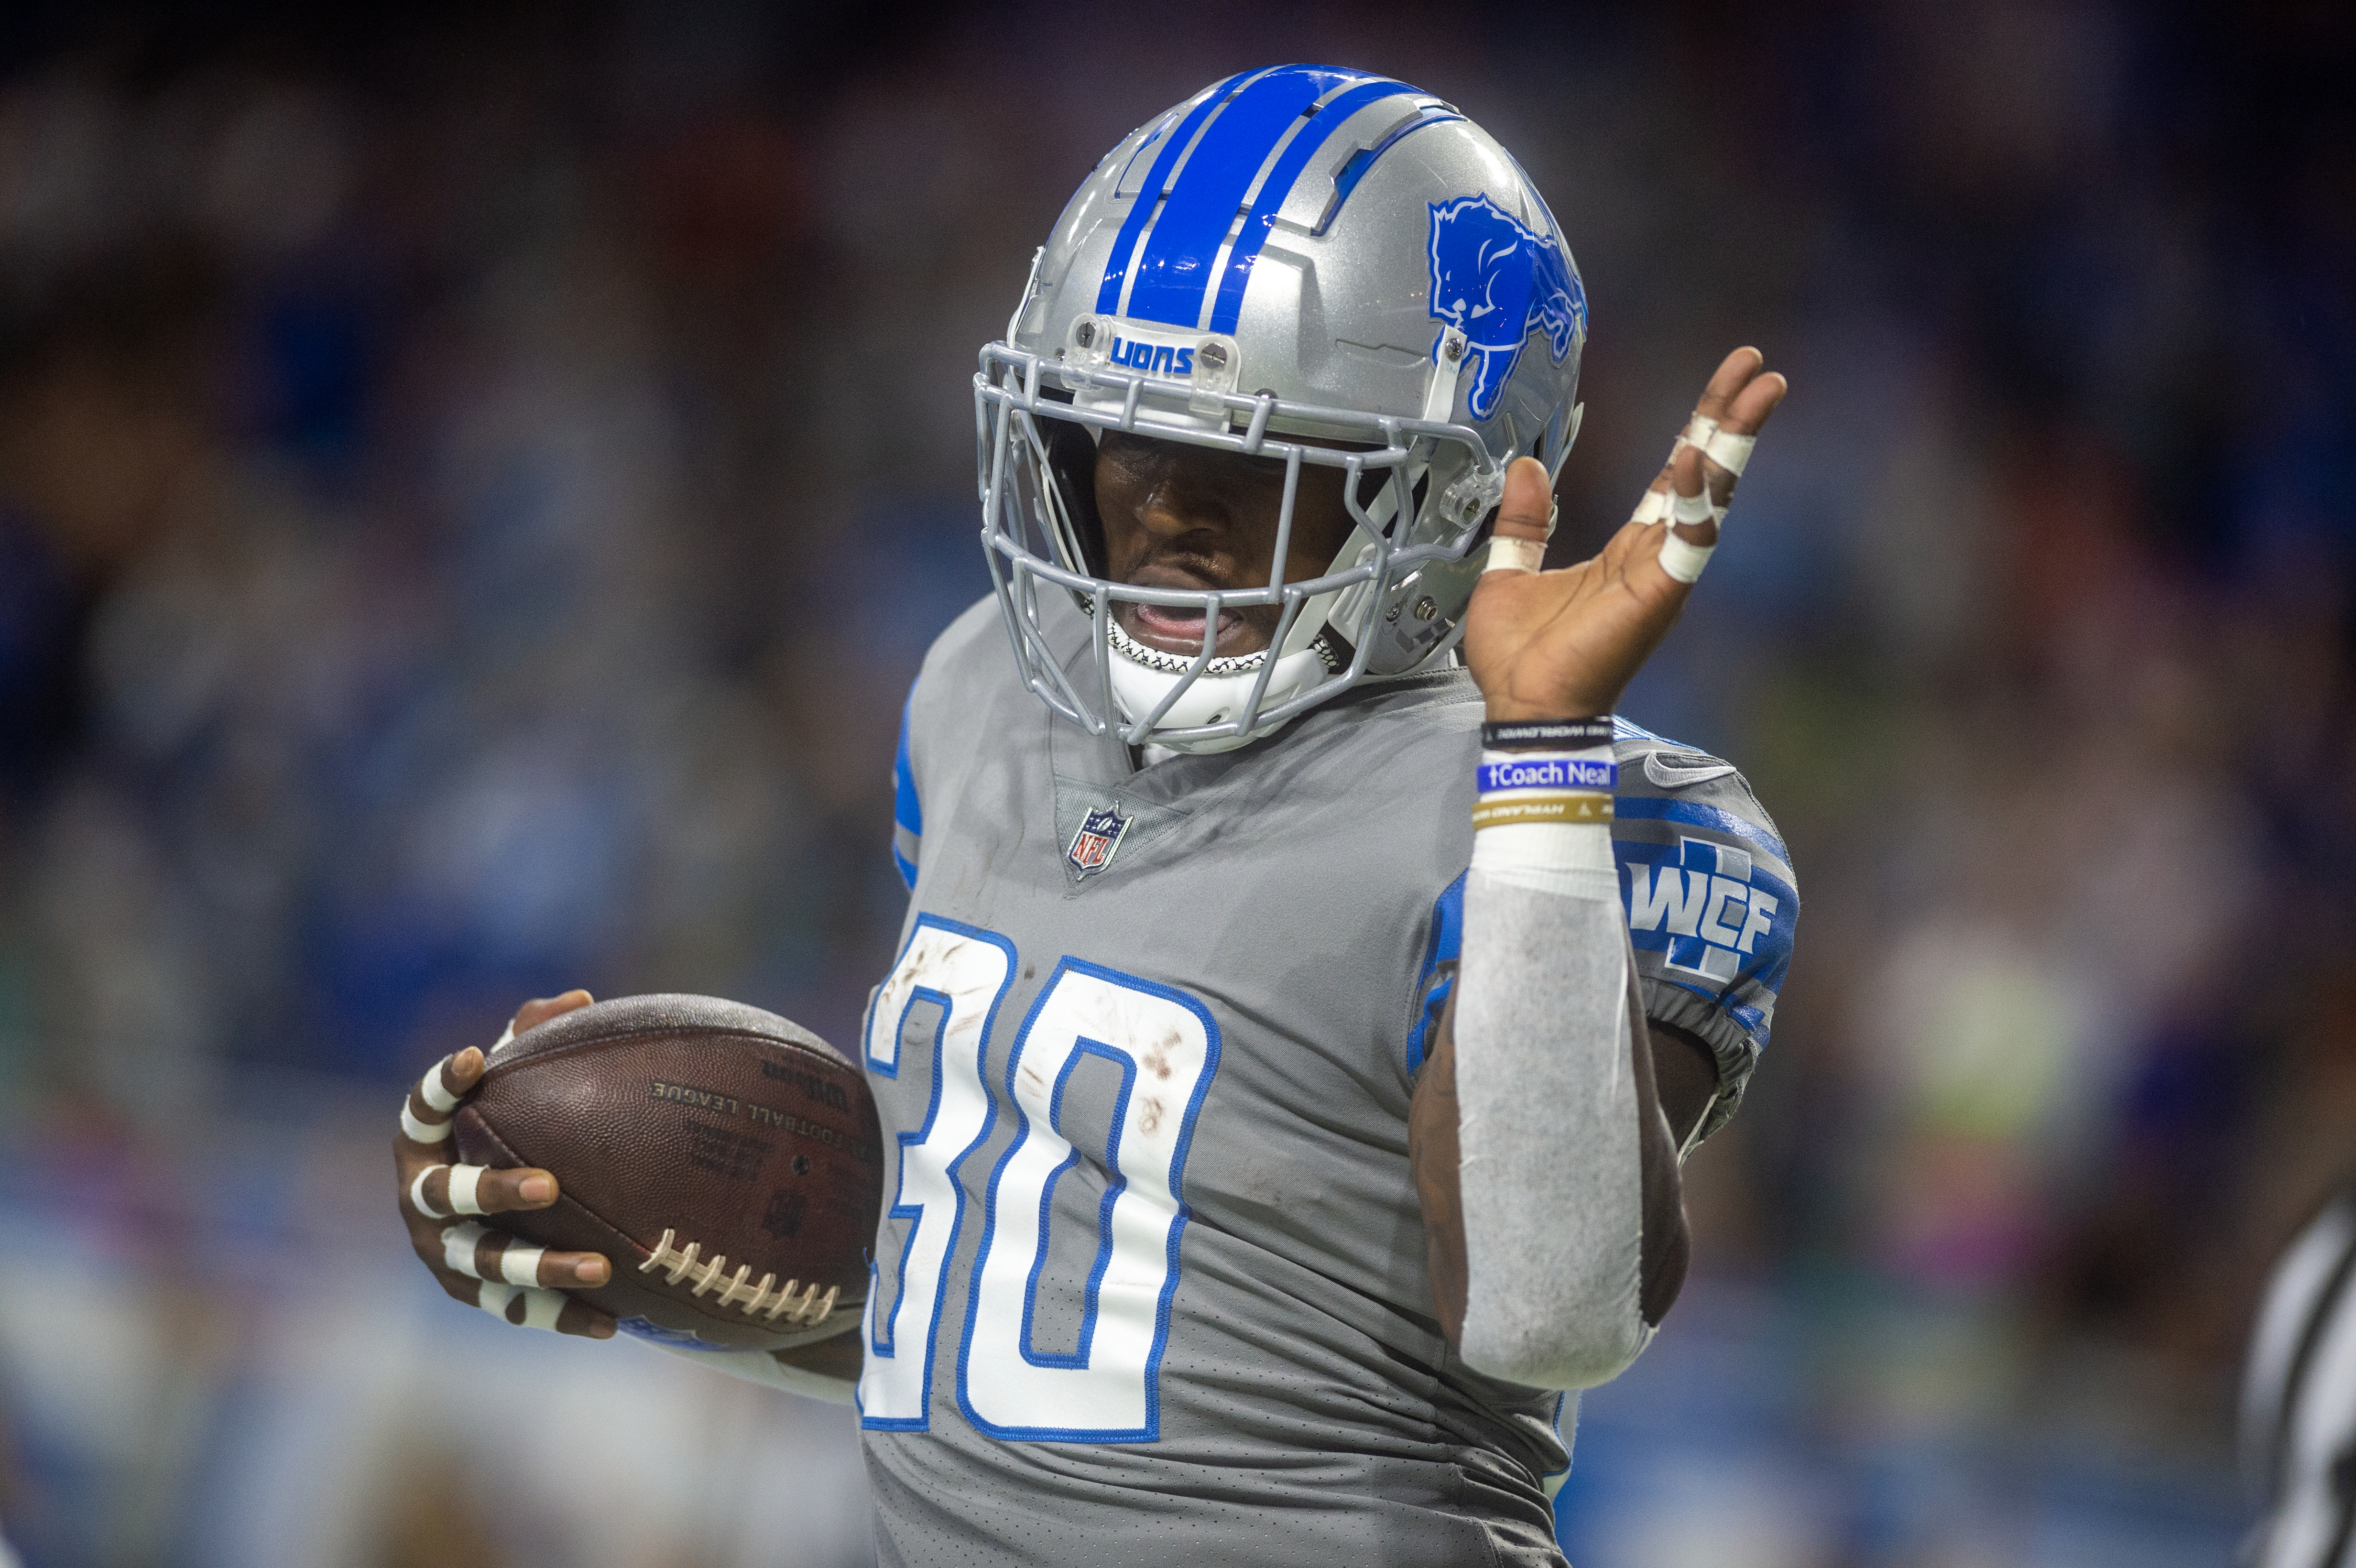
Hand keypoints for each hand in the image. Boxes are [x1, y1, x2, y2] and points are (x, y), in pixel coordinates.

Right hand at [395, 990, 615, 1337]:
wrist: (489, 1202)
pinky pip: (512, 1310)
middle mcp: (419, 1198)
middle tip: (549, 1185)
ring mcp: (441, 1251)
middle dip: (494, 1192)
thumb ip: (534, 1037)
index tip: (474, 1057)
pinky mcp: (470, 1292)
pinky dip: (559, 1316)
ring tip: (601, 1267)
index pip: (420, 1108)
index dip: (439, 1084)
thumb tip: (584, 1000)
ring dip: (540, 1268)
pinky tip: (611, 1323)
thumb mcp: (512, 1079)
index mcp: (422, 1140)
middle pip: (448, 1197)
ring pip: (483, 1264)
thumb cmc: (502, 1120)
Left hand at [1464, 348, 1786, 719]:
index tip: (1726, 383)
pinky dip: (1692, 496)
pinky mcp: (1659, 595)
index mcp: (1629, 550)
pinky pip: (1686, 538)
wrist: (1522, 708)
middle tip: (1759, 366)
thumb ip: (1525, 521)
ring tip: (1760, 390)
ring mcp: (1663, 574)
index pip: (1674, 474)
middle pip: (1705, 472)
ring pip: (1710, 495)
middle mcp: (1657, 557)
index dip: (1698, 427)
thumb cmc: (1522, 659)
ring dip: (1733, 441)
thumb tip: (1526, 468)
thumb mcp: (1511, 571)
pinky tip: (1693, 455)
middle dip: (1731, 417)